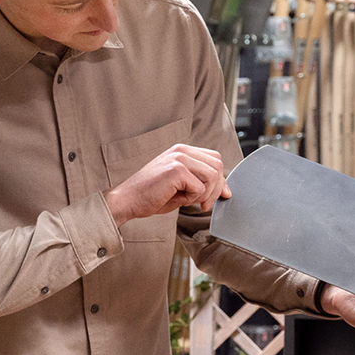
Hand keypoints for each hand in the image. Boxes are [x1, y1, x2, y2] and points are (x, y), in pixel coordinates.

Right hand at [104, 144, 228, 226]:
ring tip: (189, 201)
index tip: (218, 196)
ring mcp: (179, 158)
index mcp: (182, 151)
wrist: (127, 200)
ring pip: (213, 175)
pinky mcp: (176, 169)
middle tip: (204, 204)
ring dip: (206, 194)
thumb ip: (202, 183)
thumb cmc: (151, 196)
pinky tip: (178, 198)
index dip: (220, 179)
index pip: (214, 159)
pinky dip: (193, 198)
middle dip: (216, 189)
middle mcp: (182, 150)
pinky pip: (200, 187)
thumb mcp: (182, 186)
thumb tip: (226, 191)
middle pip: (218, 165)